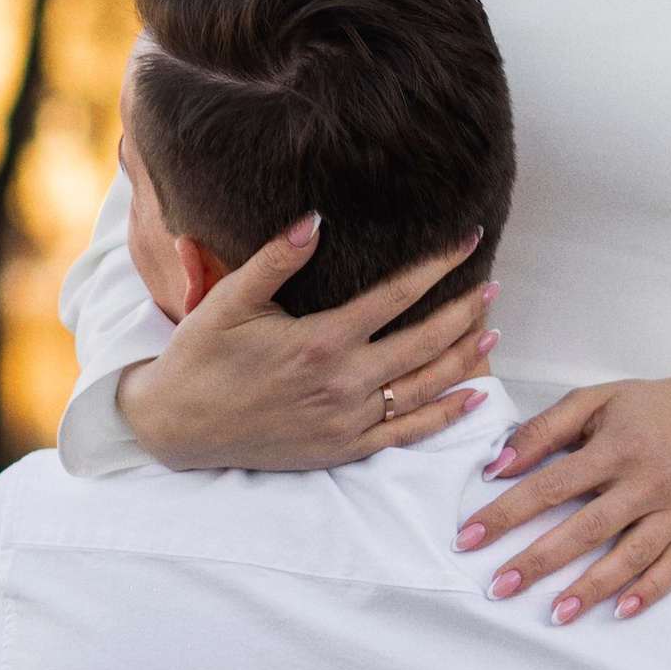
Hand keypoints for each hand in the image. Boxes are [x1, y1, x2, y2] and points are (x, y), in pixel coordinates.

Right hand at [118, 226, 495, 472]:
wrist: (178, 426)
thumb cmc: (202, 355)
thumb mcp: (231, 299)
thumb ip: (275, 259)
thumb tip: (315, 220)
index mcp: (319, 341)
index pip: (396, 296)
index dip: (438, 266)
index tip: (468, 242)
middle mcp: (341, 383)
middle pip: (423, 343)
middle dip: (462, 312)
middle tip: (492, 286)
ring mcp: (345, 421)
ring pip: (423, 387)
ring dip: (463, 359)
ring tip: (492, 331)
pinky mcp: (341, 449)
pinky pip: (406, 433)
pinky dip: (444, 416)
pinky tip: (472, 397)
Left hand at [455, 371, 670, 622]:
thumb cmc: (650, 408)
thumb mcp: (595, 400)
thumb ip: (544, 429)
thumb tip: (499, 466)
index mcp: (617, 445)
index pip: (552, 485)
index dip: (508, 513)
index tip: (469, 539)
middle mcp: (649, 479)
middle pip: (588, 528)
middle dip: (541, 560)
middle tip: (500, 587)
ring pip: (632, 554)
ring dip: (592, 587)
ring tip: (555, 614)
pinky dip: (650, 590)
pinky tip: (620, 611)